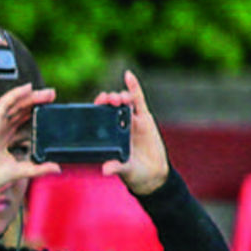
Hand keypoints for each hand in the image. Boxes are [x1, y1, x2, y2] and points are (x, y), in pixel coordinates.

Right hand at [0, 83, 60, 194]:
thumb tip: (57, 168)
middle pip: (21, 110)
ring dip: (31, 96)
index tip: (51, 110)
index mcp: (5, 138)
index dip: (36, 113)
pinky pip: (5, 102)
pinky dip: (16, 94)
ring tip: (47, 93)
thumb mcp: (21, 170)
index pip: (23, 121)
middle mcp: (0, 128)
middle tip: (52, 96)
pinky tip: (29, 88)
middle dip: (37, 102)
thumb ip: (39, 168)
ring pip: (16, 104)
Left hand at [94, 70, 168, 194]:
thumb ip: (116, 167)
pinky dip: (133, 87)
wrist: (153, 175)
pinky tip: (128, 76)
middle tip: (108, 100)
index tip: (97, 103)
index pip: (100, 116)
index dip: (97, 107)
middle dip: (109, 100)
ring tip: (120, 98)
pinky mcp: (145, 118)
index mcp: (109, 135)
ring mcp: (131, 120)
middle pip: (111, 106)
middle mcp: (118, 125)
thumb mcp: (125, 169)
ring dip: (121, 96)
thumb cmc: (134, 173)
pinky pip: (139, 100)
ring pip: (124, 102)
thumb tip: (105, 170)